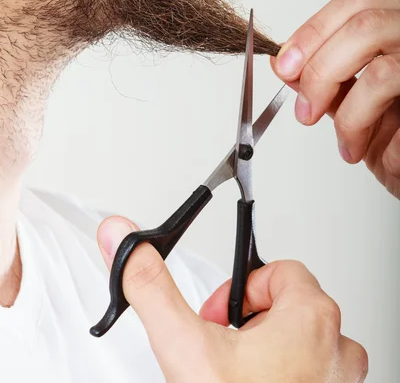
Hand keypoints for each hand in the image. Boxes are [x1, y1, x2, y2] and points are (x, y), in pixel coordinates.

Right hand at [97, 217, 367, 382]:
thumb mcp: (184, 344)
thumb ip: (152, 286)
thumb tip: (125, 241)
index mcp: (311, 316)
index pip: (279, 270)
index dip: (239, 288)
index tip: (217, 316)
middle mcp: (335, 345)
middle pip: (290, 301)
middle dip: (249, 319)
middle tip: (224, 347)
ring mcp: (337, 378)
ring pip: (303, 338)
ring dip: (270, 347)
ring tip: (239, 371)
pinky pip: (312, 370)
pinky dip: (284, 372)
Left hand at [272, 0, 399, 198]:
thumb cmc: (398, 133)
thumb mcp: (354, 100)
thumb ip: (324, 76)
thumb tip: (283, 61)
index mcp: (399, 24)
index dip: (315, 29)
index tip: (286, 65)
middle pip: (365, 25)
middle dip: (320, 70)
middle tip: (306, 109)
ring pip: (381, 70)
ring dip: (349, 114)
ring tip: (346, 141)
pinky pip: (396, 111)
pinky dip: (366, 132)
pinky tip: (360, 148)